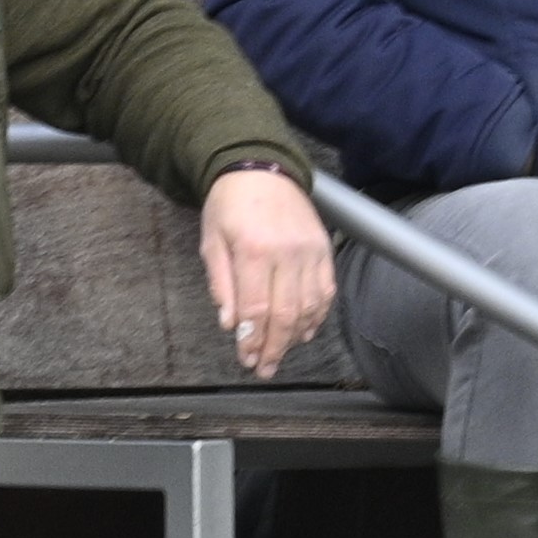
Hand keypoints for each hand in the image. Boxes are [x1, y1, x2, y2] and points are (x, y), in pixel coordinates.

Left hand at [201, 166, 337, 375]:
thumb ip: (221, 284)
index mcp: (254, 250)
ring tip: (281, 354)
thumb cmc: (230, 205)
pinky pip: (326, 291)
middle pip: (285, 314)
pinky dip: (317, 316)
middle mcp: (287, 252)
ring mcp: (309, 251)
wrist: (261, 168)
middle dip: (274, 347)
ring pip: (309, 307)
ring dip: (295, 337)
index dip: (252, 340)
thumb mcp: (212, 241)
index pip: (256, 309)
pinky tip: (303, 331)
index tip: (246, 358)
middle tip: (264, 368)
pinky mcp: (323, 249)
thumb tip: (230, 324)